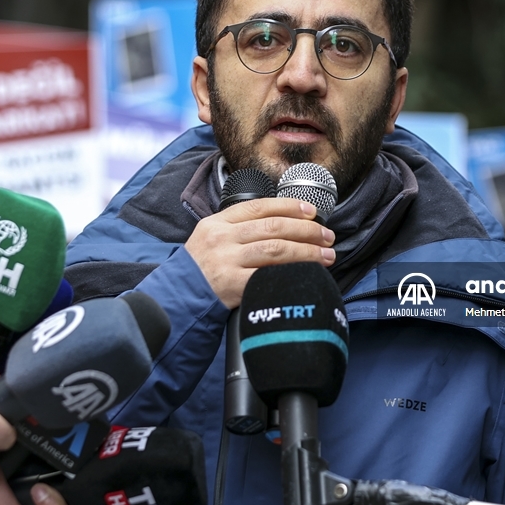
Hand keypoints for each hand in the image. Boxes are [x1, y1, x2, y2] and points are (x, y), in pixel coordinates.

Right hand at [184, 198, 335, 308]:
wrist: (177, 298)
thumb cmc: (200, 268)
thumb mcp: (210, 237)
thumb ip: (238, 227)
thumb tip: (283, 221)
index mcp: (218, 222)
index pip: (259, 207)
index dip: (289, 206)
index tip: (311, 211)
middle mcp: (222, 238)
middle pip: (273, 227)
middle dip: (306, 230)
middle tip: (327, 236)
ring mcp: (227, 261)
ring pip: (276, 249)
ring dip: (307, 251)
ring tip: (326, 254)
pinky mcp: (233, 285)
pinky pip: (270, 275)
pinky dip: (292, 272)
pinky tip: (307, 273)